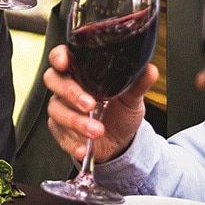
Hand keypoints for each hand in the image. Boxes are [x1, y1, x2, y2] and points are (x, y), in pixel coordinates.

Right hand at [44, 43, 156, 163]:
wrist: (121, 142)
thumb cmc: (120, 112)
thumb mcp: (131, 97)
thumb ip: (137, 83)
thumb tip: (150, 70)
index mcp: (80, 72)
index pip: (61, 57)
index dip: (59, 57)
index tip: (65, 62)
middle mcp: (67, 88)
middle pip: (54, 81)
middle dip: (71, 92)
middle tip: (89, 104)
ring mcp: (62, 108)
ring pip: (57, 110)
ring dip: (76, 121)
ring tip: (97, 130)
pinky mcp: (60, 130)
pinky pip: (60, 134)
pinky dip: (73, 143)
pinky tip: (85, 148)